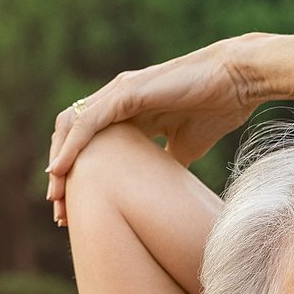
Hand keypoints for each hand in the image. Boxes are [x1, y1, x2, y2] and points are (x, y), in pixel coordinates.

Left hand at [46, 38, 262, 224]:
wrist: (237, 82)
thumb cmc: (216, 109)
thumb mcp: (185, 147)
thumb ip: (163, 164)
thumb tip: (159, 191)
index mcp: (127, 113)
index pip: (88, 145)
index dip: (77, 174)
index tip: (75, 209)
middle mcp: (116, 100)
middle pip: (72, 137)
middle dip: (61, 174)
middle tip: (60, 212)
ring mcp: (118, 93)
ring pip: (72, 128)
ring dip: (59, 162)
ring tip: (56, 196)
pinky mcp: (126, 92)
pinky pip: (87, 121)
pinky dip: (71, 146)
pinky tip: (60, 169)